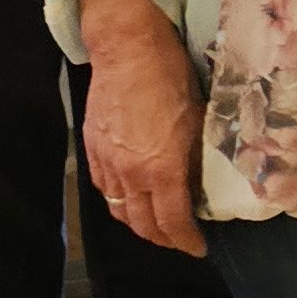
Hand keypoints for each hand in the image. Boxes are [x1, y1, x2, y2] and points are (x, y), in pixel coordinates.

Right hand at [81, 34, 208, 256]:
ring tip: (157, 225)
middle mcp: (131, 174)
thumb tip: (205, 180)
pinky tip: (132, 198)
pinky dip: (119, 202)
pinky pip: (104, 190)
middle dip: (163, 239)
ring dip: (139, 225)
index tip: (198, 248)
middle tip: (179, 240)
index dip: (186, 241)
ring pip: (120, 211)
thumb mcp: (198, 118)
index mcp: (162, 168)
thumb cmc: (171, 77)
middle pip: (142, 225)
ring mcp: (107, 164)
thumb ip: (197, 156)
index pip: (172, 221)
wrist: (128, 50)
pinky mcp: (92, 151)